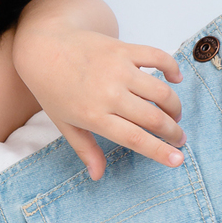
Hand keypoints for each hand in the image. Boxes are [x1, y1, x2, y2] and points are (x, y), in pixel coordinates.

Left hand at [16, 26, 184, 179]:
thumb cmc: (52, 89)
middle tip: (178, 138)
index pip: (136, 139)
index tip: (178, 159)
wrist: (43, 46)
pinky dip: (172, 68)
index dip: (160, 151)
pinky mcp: (123, 49)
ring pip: (161, 91)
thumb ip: (85, 149)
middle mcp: (109, 94)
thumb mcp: (64, 124)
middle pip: (154, 118)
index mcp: (94, 116)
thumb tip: (97, 176)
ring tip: (174, 115)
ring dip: (175, 106)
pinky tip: (175, 79)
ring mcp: (118, 69)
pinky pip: (158, 57)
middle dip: (173, 132)